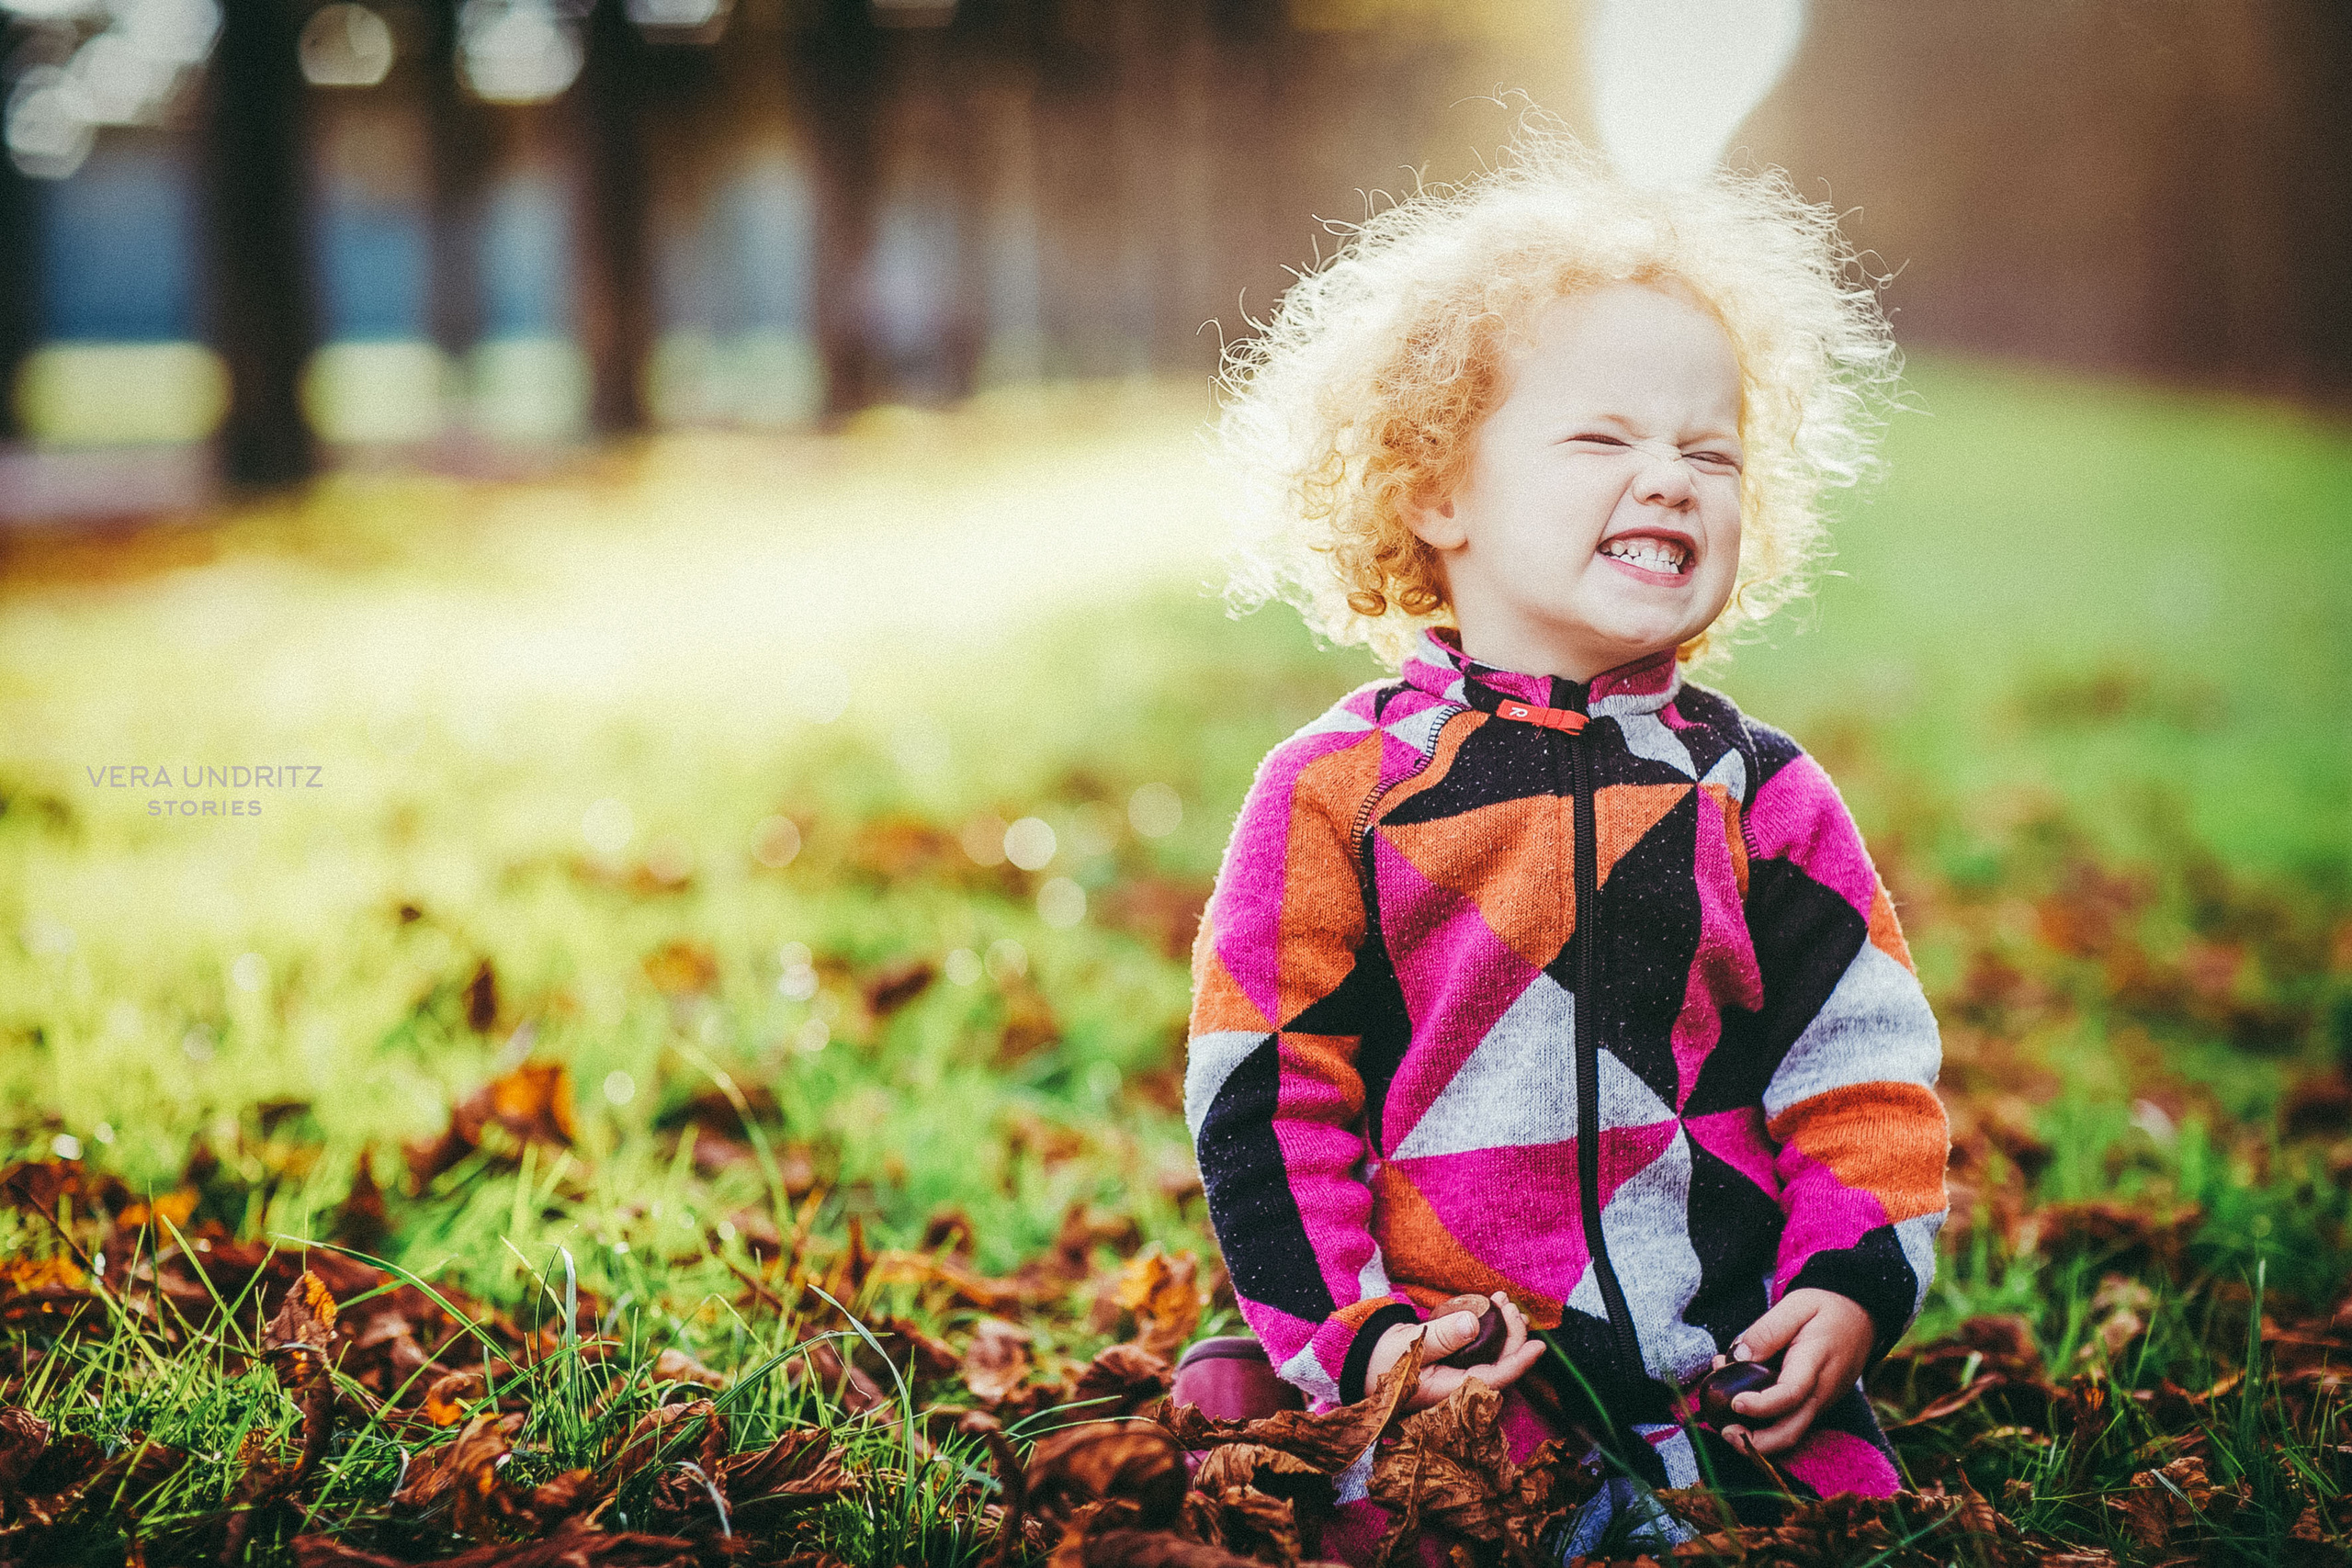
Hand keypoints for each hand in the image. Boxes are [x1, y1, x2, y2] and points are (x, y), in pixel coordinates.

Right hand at [1363, 1293, 1547, 1412]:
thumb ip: (1441, 1336)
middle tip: (1509, 1305)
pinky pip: (1482, 1346)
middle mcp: (1459, 1385)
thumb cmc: (1381, 1357)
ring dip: (1504, 1328)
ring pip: (1494, 1354)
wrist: (1363, 1358)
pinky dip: (1490, 1326)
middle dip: (1512, 1336)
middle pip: (1499, 1364)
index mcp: (1449, 1391)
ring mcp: (1458, 1373)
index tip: (1538, 1346)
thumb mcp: (1407, 1345)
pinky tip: (1491, 1305)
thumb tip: (1474, 1324)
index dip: (1518, 1363)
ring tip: (1504, 1301)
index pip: (1493, 1380)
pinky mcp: (1455, 1360)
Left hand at [1711, 1288, 1873, 1456]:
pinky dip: (1765, 1421)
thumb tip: (1738, 1356)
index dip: (1761, 1405)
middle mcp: (1822, 1391)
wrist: (1861, 1315)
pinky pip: (1792, 1420)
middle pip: (1791, 1432)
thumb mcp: (1796, 1304)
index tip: (1734, 1402)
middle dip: (1756, 1444)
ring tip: (1725, 1423)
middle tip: (1725, 1432)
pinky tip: (1741, 1404)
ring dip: (1757, 1436)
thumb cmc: (1827, 1307)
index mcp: (1816, 1362)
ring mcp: (1821, 1401)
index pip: (1790, 1394)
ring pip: (1791, 1432)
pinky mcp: (1817, 1403)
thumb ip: (1767, 1330)